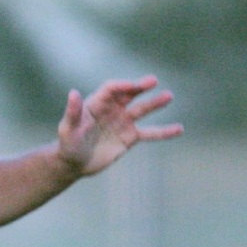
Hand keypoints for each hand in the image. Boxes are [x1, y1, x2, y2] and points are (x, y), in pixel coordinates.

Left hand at [55, 76, 181, 176]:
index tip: (133, 86)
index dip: (122, 86)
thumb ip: (73, 112)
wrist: (74, 164)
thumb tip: (73, 93)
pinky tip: (179, 129)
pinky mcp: (130, 137)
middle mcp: (112, 109)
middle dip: (140, 87)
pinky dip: (164, 132)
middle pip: (129, 94)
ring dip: (155, 103)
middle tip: (153, 81)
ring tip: (169, 96)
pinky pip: (150, 133)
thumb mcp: (68, 129)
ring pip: (142, 110)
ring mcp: (123, 122)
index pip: (112, 89)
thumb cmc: (67, 145)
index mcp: (96, 103)